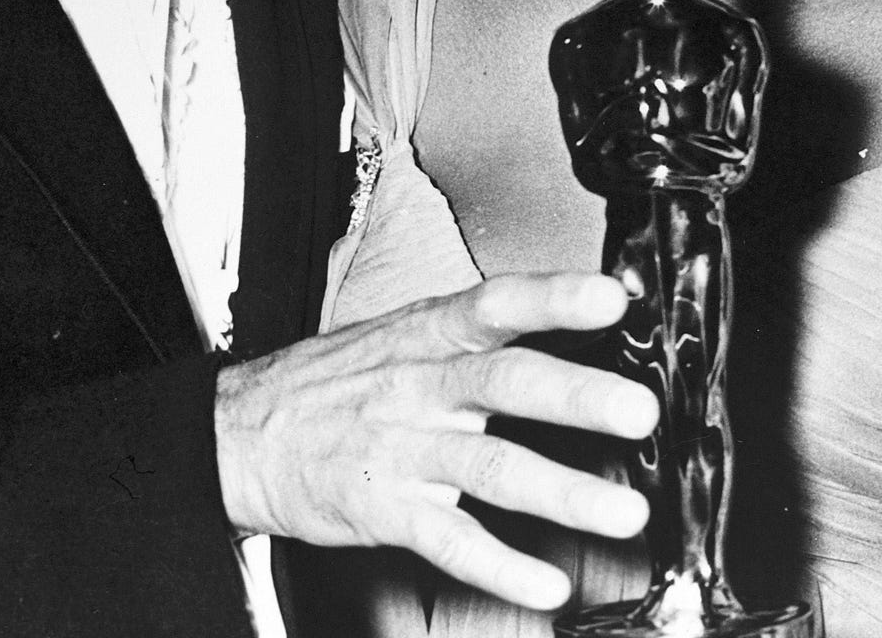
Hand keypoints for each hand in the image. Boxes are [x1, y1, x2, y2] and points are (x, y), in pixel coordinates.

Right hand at [214, 271, 657, 610]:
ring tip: (623, 514)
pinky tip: (545, 584)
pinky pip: (448, 539)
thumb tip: (562, 324)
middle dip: (575, 396)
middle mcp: (420, 384)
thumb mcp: (398, 333)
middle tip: (638, 410)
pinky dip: (499, 565)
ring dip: (562, 492)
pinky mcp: (383, 507)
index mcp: (427, 333)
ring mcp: (403, 447)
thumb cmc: (334, 381)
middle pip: (505, 381)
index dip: (553, 298)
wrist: (243, 431)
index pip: (495, 303)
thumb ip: (474, 334)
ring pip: (491, 465)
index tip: (611, 298)